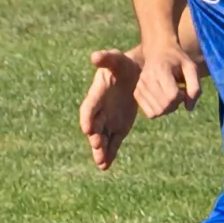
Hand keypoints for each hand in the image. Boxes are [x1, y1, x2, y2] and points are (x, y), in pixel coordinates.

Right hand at [79, 49, 141, 169]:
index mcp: (96, 95)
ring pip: (102, 138)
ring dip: (101, 151)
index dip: (87, 117)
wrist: (136, 74)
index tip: (87, 128)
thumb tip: (94, 56)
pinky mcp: (118, 128)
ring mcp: (108, 121)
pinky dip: (110, 154)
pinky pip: (113, 143)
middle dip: (95, 137)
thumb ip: (106, 58)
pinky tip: (105, 166)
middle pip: (94, 127)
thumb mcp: (116, 59)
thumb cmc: (123, 65)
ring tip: (101, 162)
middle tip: (96, 146)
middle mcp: (99, 111)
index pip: (89, 108)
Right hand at [133, 45, 200, 119]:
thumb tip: (189, 108)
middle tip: (177, 93)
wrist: (157, 50)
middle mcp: (147, 79)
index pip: (172, 96)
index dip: (182, 97)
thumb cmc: (177, 60)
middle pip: (164, 107)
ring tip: (169, 96)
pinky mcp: (136, 93)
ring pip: (157, 112)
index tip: (183, 89)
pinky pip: (149, 113)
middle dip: (175, 105)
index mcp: (161, 70)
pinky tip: (161, 99)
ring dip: (167, 109)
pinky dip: (158, 110)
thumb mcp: (191, 68)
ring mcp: (140, 86)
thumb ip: (195, 87)